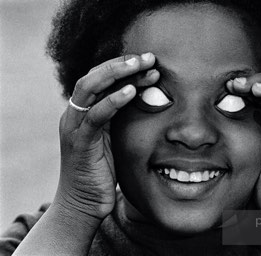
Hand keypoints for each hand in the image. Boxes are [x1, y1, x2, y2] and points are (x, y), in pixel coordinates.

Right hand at [55, 53, 158, 220]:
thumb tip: (146, 101)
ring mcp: (75, 127)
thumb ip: (121, 120)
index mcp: (84, 112)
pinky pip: (96, 115)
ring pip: (90, 88)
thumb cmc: (102, 172)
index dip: (123, 67)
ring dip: (117, 73)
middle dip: (121, 63)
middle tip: (149, 57)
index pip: (100, 79)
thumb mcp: (114, 140)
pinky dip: (113, 100)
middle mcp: (75, 115)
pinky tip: (131, 91)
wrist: (83, 205)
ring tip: (142, 65)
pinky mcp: (79, 143)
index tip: (149, 62)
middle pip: (94, 76)